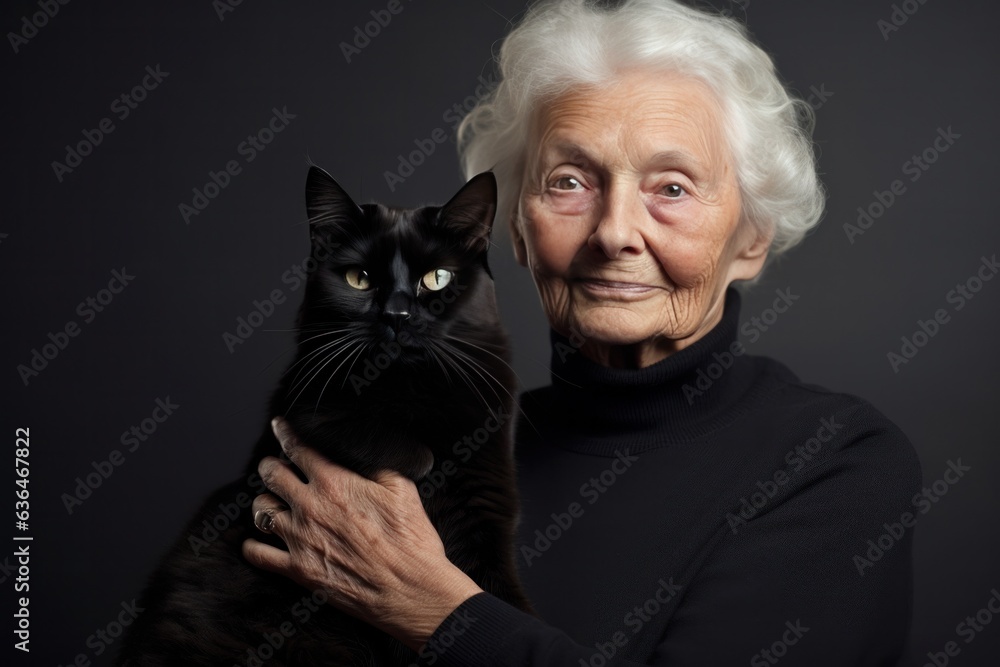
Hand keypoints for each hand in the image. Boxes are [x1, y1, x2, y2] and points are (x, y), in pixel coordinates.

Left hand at [242, 417, 483, 652]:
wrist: (410, 590)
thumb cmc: (411, 541)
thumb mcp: (403, 489)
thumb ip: (376, 467)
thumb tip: (363, 455)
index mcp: (335, 483)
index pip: (298, 449)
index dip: (285, 434)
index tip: (279, 427)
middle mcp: (310, 507)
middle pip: (272, 475)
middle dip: (271, 466)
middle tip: (274, 465)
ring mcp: (300, 539)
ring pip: (261, 510)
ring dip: (265, 502)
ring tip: (271, 502)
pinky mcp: (298, 570)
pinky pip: (259, 554)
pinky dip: (254, 546)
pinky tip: (258, 542)